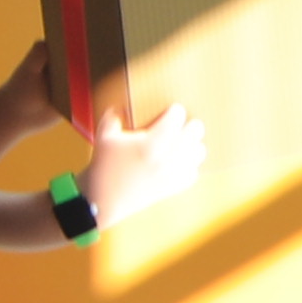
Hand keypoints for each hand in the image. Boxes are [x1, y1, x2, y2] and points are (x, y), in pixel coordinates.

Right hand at [76, 99, 204, 216]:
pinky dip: (188, 165)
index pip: (177, 115)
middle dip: (187, 125)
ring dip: (191, 144)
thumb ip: (114, 114)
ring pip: (199, 151)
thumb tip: (123, 103)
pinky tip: (176, 162)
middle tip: (177, 126)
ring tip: (179, 143)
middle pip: (195, 130)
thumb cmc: (103, 165)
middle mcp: (167, 157)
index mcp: (152, 142)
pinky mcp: (173, 187)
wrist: (102, 199)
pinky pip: (194, 172)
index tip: (169, 111)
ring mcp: (173, 173)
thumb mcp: (104, 135)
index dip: (174, 110)